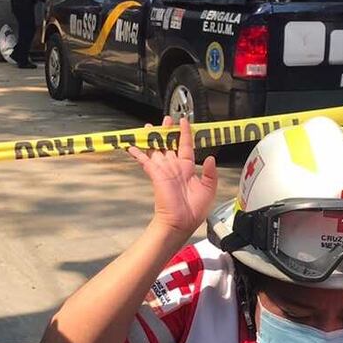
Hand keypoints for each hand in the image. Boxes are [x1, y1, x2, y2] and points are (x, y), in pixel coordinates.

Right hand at [127, 116, 217, 236]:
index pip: (186, 146)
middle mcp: (174, 167)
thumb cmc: (193, 211)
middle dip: (167, 131)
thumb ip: (210, 173)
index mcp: (187, 169)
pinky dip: (138, 153)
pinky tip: (132, 146)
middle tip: (166, 120)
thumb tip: (210, 158)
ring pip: (156, 149)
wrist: (180, 223)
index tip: (184, 122)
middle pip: (169, 145)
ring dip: (152, 138)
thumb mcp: (209, 189)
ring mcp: (164, 170)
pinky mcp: (155, 175)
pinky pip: (145, 160)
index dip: (185, 133)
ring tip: (148, 127)